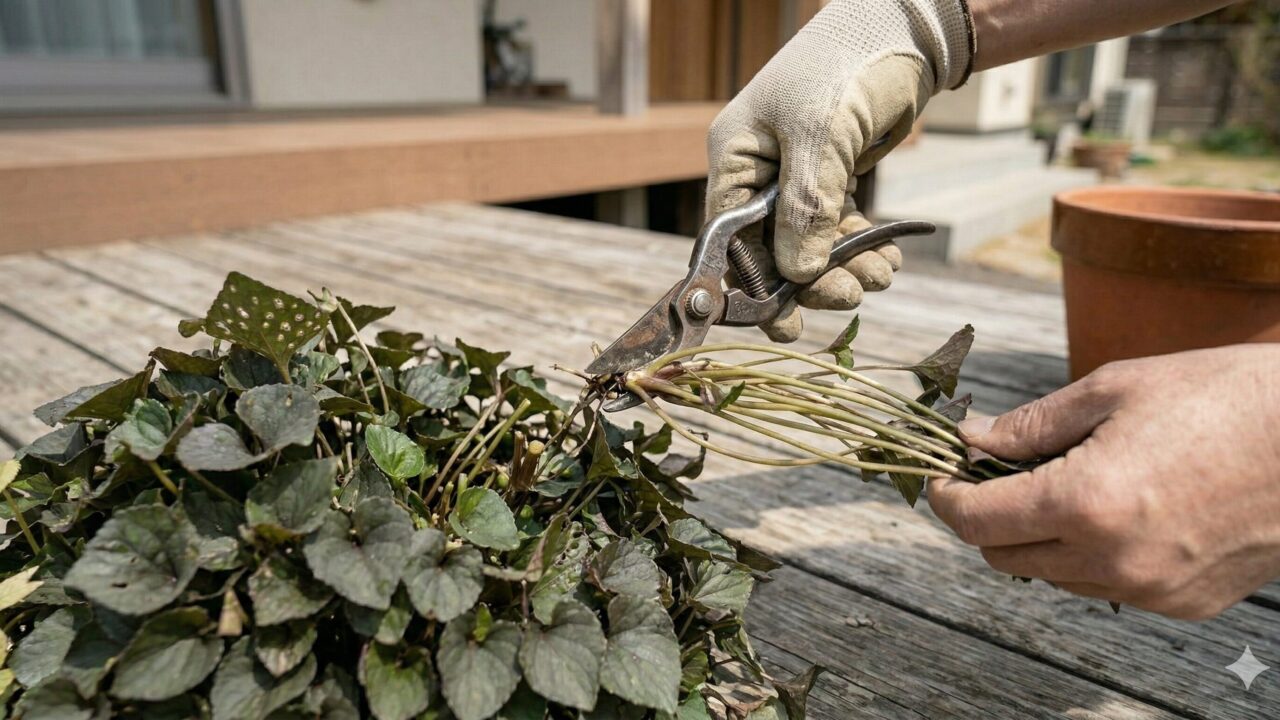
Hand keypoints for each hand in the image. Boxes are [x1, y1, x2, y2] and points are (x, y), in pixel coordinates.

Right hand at [705, 0, 973, 340]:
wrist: (902, 32)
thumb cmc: (846, 69)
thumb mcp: (821, 137)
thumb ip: (805, 208)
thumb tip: (795, 276)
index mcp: (736, 158)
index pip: (730, 237)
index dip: (752, 285)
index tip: (781, 323)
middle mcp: (759, 173)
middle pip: (772, 249)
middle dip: (809, 279)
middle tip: (848, 297)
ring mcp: (796, 178)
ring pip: (810, 244)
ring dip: (843, 269)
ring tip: (878, 278)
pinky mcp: (832, 179)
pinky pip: (838, 228)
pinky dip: (860, 249)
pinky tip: (886, 262)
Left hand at [929, 345, 1279, 619]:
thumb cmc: (1222, 397)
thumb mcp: (1113, 389)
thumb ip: (1030, 425)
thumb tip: (970, 442)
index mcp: (1086, 503)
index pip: (975, 521)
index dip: (945, 496)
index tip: (942, 474)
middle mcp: (1113, 561)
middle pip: (1003, 557)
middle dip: (986, 515)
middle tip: (998, 471)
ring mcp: (1151, 590)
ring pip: (1051, 575)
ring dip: (1038, 536)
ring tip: (1068, 480)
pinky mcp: (1183, 604)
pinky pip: (1105, 585)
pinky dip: (1089, 553)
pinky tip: (1119, 506)